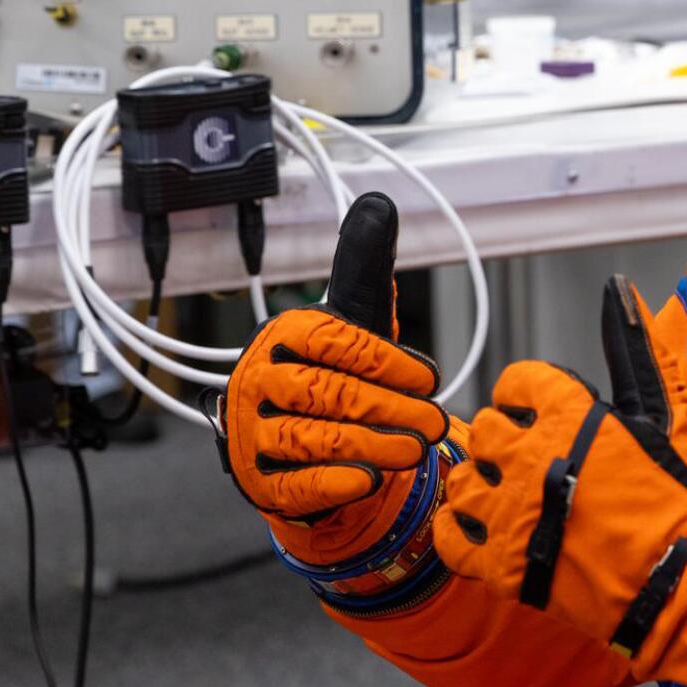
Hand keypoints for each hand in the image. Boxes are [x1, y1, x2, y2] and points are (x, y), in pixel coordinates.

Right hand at [214, 193, 449, 566]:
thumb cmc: (333, 372)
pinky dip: (334, 482)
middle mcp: (257, 381)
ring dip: (373, 446)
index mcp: (283, 336)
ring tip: (416, 449)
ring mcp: (252, 433)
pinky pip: (295, 484)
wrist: (302, 440)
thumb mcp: (352, 318)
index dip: (387, 362)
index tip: (430, 377)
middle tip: (435, 422)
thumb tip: (379, 202)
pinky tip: (368, 479)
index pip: (335, 343)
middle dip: (391, 409)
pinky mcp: (259, 479)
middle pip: (329, 393)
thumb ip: (365, 266)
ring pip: (316, 439)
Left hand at [435, 276, 686, 660]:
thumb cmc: (677, 495)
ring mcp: (515, 514)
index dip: (526, 396)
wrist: (685, 579)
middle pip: (486, 430)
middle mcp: (534, 457)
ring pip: (462, 481)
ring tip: (509, 499)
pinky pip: (450, 540)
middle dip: (503, 443)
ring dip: (480, 487)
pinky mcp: (504, 566)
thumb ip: (632, 346)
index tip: (539, 416)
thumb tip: (618, 287)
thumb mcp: (661, 413)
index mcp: (571, 414)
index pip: (516, 381)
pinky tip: (485, 533)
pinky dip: (459, 533)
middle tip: (530, 464)